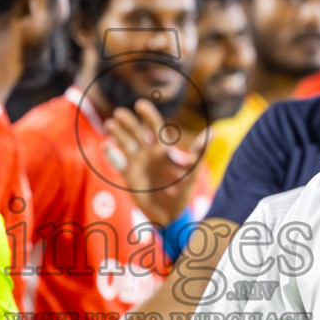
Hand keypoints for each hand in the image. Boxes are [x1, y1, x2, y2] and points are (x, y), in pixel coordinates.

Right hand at [105, 99, 205, 226]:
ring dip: (117, 132)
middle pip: (135, 130)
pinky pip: (117, 160)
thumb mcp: (192, 173)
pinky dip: (110, 153)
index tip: (140, 104)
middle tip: (120, 113)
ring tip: (110, 125)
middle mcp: (147, 151)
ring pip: (124, 142)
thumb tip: (213, 132)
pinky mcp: (127, 174)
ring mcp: (136, 162)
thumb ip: (199, 153)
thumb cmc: (182, 193)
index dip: (147, 114)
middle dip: (128, 121)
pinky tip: (106, 145)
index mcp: (162, 148)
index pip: (154, 125)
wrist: (168, 215)